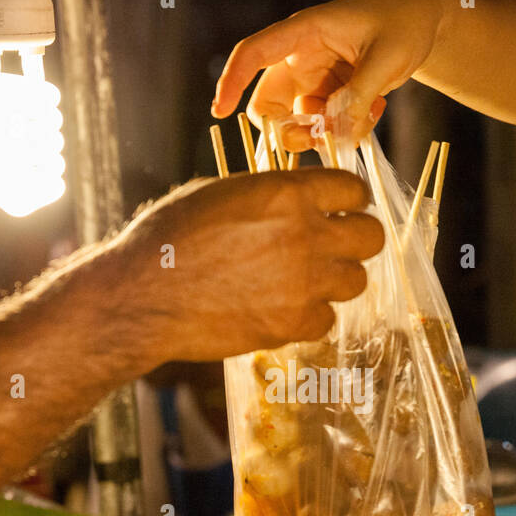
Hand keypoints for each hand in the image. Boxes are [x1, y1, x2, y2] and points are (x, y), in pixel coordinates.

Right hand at [113, 168, 383, 362]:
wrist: (143, 296)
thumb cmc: (169, 237)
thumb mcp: (220, 193)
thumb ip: (269, 195)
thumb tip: (297, 198)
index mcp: (288, 193)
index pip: (354, 191)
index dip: (349, 200)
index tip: (342, 210)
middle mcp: (306, 236)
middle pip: (372, 237)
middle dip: (356, 239)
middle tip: (334, 246)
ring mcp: (304, 284)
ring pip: (356, 281)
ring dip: (335, 279)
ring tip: (304, 280)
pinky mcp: (293, 325)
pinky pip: (326, 319)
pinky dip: (310, 316)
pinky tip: (283, 308)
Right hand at [212, 0, 451, 147]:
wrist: (425, 22)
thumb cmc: (404, 23)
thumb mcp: (386, 58)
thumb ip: (358, 96)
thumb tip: (334, 132)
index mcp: (304, 32)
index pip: (254, 53)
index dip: (231, 81)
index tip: (219, 112)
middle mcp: (301, 58)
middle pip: (270, 103)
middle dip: (290, 129)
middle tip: (320, 140)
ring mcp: (314, 80)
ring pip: (299, 122)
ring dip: (329, 131)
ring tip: (370, 112)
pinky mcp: (330, 97)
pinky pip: (326, 126)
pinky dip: (349, 128)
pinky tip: (375, 108)